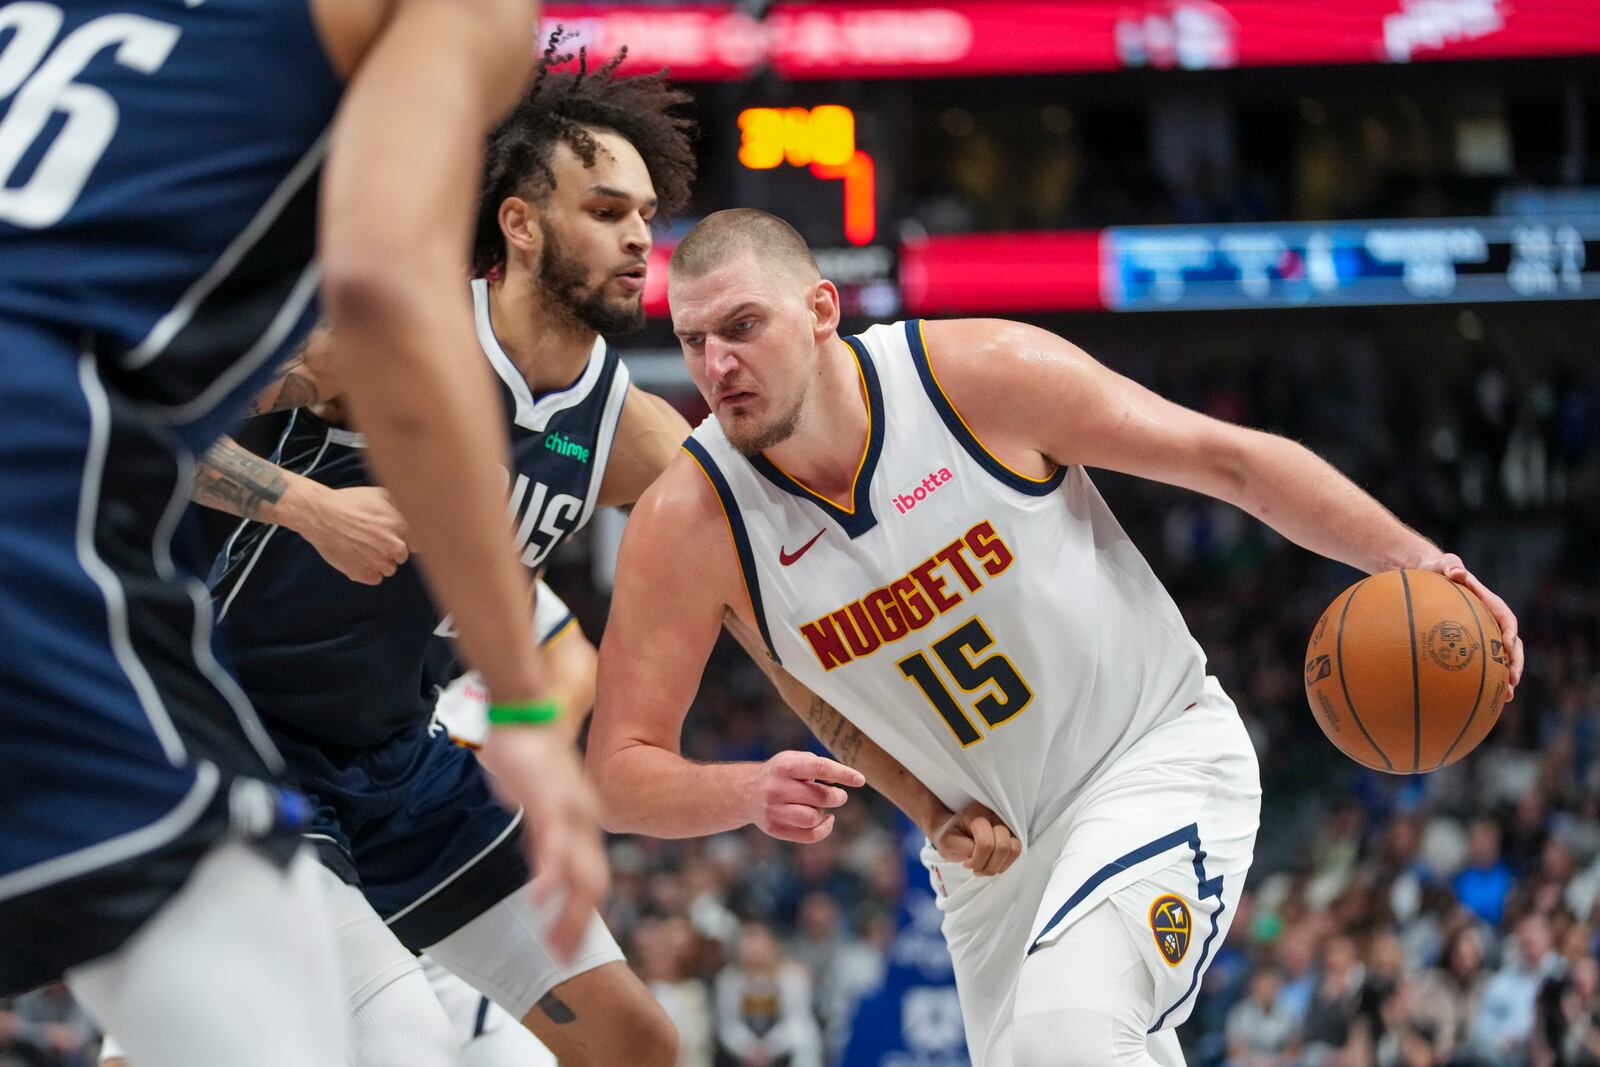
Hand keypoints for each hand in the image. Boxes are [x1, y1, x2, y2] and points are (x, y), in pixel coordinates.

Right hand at [301, 485, 410, 584]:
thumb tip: (416, 512)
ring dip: (380, 561)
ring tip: (363, 547)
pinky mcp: (363, 574)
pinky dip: (368, 571)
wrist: (321, 515)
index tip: (397, 536)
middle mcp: (394, 547)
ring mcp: (379, 563)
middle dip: (392, 549)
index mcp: (401, 527)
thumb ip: (403, 506)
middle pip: (402, 557)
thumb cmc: (351, 503)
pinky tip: (357, 556)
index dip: (407, 539)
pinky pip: (375, 578)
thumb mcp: (381, 495)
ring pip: (389, 569)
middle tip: (374, 539)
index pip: (418, 543)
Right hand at [479, 726, 609, 961]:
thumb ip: (544, 825)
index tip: (567, 946)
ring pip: (578, 871)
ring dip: (569, 914)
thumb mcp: (540, 797)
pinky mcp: (546, 799)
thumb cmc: (530, 751)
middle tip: (563, 961)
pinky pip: (551, 843)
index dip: (581, 913)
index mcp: (581, 820)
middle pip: (591, 883)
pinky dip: (549, 876)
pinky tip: (540, 901)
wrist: (525, 707)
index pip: (589, 876)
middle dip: (578, 926)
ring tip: (558, 947)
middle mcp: (582, 819)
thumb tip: (541, 853)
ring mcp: (568, 810)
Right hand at [746, 750, 864, 842]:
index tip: (860, 780)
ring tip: (823, 807)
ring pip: (813, 818)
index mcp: (784, 765)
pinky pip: (809, 836)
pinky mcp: (774, 828)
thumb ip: (818, 765)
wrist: (747, 792)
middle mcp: (776, 788)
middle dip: (837, 797)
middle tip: (839, 795)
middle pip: (820, 796)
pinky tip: (826, 819)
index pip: (820, 768)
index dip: (843, 774)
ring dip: (825, 813)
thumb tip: (847, 778)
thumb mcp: (794, 759)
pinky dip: (824, 829)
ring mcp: (773, 810)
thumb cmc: (781, 774)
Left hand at [931, 801, 1021, 875]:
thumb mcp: (947, 843)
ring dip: (999, 865)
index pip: (986, 843)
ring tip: (984, 868)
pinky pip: (1017, 851)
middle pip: (1003, 846)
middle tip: (976, 869)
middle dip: (989, 866)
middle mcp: (994, 816)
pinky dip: (1005, 863)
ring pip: (1015, 849)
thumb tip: (980, 858)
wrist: (953, 828)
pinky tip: (991, 863)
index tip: (966, 864)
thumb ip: (963, 849)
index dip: (977, 860)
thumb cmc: (950, 835)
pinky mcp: (1011, 833)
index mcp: (976, 815)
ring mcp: (1005, 824)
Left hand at [1420, 554, 1524, 699]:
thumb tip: (1456, 572)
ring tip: (1507, 696)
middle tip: (1512, 680)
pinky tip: (1486, 699)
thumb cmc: (1438, 570)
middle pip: (1511, 643)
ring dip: (1507, 676)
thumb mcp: (1443, 565)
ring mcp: (1484, 634)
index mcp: (1489, 603)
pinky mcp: (1473, 644)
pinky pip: (1485, 664)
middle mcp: (1491, 621)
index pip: (1506, 618)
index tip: (1508, 645)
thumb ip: (1450, 567)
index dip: (1509, 631)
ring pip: (1502, 658)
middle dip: (1515, 662)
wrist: (1430, 577)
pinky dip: (1488, 679)